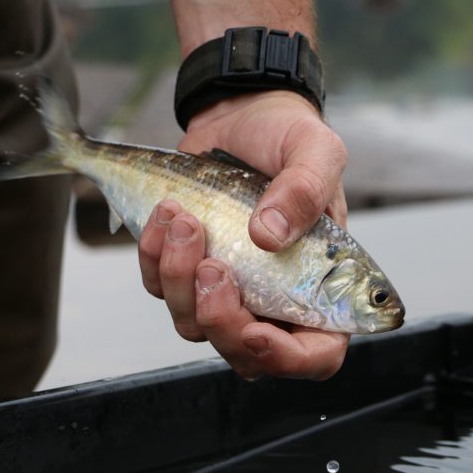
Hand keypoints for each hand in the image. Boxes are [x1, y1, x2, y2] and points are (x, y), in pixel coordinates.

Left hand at [137, 91, 349, 379]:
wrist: (241, 113)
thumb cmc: (289, 136)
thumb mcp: (315, 150)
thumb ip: (305, 189)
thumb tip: (268, 236)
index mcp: (320, 286)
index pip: (317, 354)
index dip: (285, 358)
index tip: (253, 331)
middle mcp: (274, 299)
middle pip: (245, 354)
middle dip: (218, 319)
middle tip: (211, 265)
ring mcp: (228, 289)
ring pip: (194, 325)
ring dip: (179, 279)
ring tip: (182, 218)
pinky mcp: (186, 270)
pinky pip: (160, 288)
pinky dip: (153, 257)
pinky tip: (164, 215)